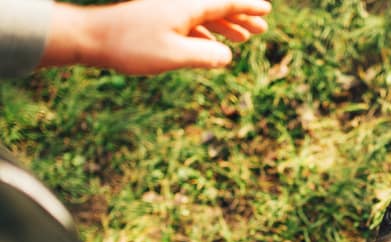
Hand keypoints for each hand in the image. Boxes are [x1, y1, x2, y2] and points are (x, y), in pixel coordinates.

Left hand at [39, 0, 271, 74]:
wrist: (92, 38)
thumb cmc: (132, 46)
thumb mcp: (175, 55)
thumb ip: (206, 56)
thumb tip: (227, 56)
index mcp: (187, 7)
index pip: (226, 3)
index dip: (248, 8)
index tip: (266, 11)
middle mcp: (179, 4)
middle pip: (217, 8)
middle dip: (241, 18)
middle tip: (261, 30)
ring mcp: (167, 12)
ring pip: (204, 16)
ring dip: (225, 27)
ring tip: (242, 39)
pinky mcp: (156, 22)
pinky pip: (190, 25)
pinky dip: (206, 33)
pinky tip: (211, 46)